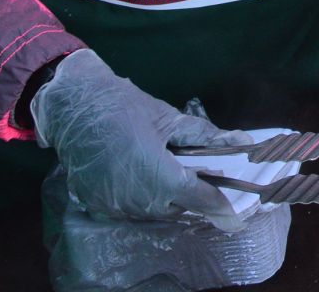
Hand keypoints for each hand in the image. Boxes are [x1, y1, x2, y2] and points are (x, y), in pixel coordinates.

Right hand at [30, 50, 247, 224]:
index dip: (218, 203)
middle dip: (191, 197)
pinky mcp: (97, 205)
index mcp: (157, 174)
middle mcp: (135, 198)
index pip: (197, 198)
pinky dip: (142, 200)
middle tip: (200, 178)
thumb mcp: (170, 119)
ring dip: (166, 199)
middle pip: (176, 209)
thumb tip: (244, 142)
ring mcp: (113, 205)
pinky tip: (144, 178)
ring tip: (170, 174)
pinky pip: (129, 210)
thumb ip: (208, 137)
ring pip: (152, 213)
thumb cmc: (125, 107)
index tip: (235, 211)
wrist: (75, 106)